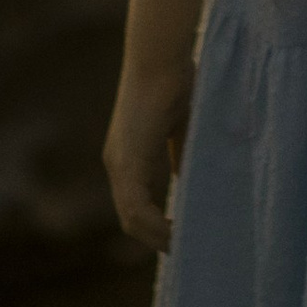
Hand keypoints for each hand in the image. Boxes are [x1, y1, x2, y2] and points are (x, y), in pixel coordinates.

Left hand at [104, 60, 191, 253]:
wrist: (161, 57)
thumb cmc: (176, 80)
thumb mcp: (182, 126)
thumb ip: (180, 154)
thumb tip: (188, 180)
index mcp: (129, 153)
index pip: (136, 202)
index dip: (155, 224)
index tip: (180, 235)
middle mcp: (118, 162)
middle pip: (131, 217)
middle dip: (155, 237)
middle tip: (183, 249)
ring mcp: (119, 163)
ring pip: (131, 218)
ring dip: (156, 236)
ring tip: (182, 246)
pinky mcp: (126, 162)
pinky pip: (135, 208)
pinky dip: (154, 226)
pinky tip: (175, 232)